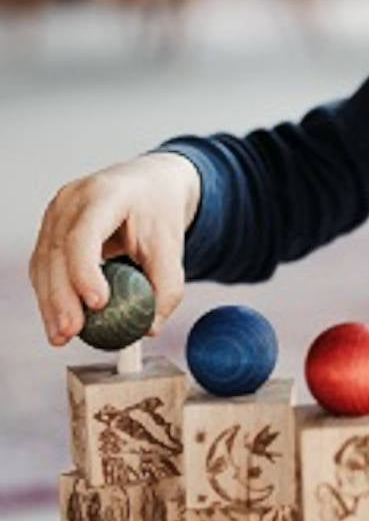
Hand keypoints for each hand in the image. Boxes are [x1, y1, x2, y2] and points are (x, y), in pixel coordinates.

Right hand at [29, 152, 200, 345]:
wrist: (150, 184)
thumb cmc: (160, 212)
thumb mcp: (172, 244)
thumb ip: (168, 286)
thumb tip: (150, 329)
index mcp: (105, 194)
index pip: (84, 235)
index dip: (86, 271)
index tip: (97, 304)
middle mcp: (72, 200)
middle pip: (57, 252)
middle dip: (61, 297)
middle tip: (71, 331)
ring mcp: (56, 213)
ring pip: (44, 262)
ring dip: (50, 303)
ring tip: (61, 336)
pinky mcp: (50, 230)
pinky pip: (44, 266)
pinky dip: (50, 294)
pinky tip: (59, 320)